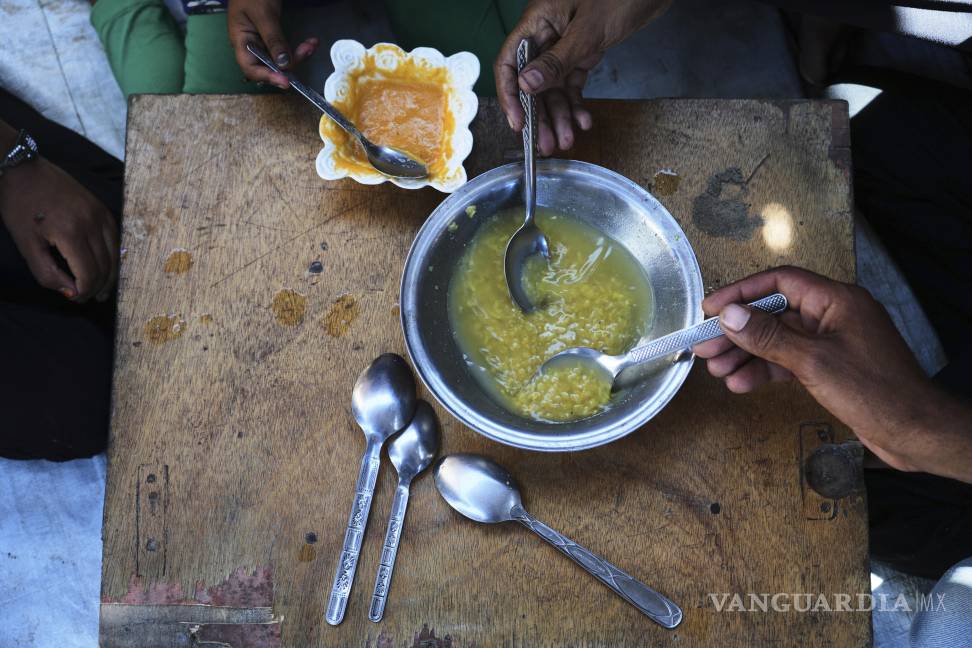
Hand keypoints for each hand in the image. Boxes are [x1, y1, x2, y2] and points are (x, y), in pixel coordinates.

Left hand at [0, 157, 117, 301]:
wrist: (24, 169)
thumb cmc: (19, 206)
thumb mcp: (25, 244)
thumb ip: (47, 272)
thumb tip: (71, 292)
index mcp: (70, 233)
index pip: (88, 274)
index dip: (84, 291)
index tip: (74, 298)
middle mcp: (92, 223)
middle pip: (105, 267)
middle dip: (97, 287)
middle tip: (85, 297)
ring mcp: (101, 214)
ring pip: (115, 255)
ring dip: (109, 275)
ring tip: (100, 288)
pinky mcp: (103, 208)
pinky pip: (115, 239)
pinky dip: (113, 256)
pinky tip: (105, 265)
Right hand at [227, 0, 317, 88]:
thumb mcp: (263, 14)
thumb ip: (273, 39)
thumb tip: (283, 64)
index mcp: (240, 41)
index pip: (251, 68)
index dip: (268, 77)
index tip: (286, 81)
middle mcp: (250, 46)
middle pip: (268, 67)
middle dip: (289, 64)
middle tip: (305, 52)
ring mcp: (262, 42)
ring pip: (280, 60)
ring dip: (297, 56)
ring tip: (311, 45)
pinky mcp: (272, 38)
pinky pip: (285, 50)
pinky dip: (297, 49)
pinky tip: (310, 43)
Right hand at [495, 0, 671, 154]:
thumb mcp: (587, 31)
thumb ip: (557, 59)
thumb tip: (526, 85)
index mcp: (537, 21)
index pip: (510, 63)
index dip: (510, 95)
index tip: (519, 123)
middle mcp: (546, 35)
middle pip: (532, 83)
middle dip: (539, 115)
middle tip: (545, 143)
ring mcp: (564, 46)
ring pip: (554, 89)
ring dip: (560, 116)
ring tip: (566, 139)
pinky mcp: (582, 53)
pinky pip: (573, 84)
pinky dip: (577, 104)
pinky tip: (583, 120)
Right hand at [693, 266, 971, 481]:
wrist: (915, 432)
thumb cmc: (874, 391)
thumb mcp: (813, 362)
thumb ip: (768, 337)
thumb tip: (729, 315)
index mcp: (837, 300)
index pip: (780, 282)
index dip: (742, 292)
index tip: (710, 308)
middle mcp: (833, 315)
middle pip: (774, 313)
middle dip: (737, 330)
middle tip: (704, 345)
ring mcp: (831, 342)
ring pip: (778, 340)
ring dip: (746, 354)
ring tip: (716, 370)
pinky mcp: (830, 367)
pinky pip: (789, 361)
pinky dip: (765, 371)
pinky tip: (741, 384)